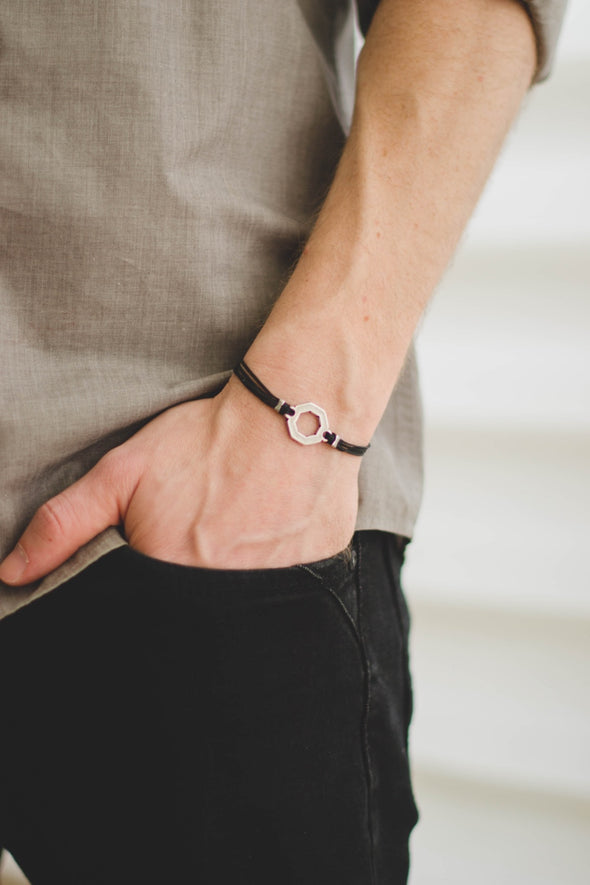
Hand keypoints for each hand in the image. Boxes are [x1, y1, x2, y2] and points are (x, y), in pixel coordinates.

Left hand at [0, 378, 359, 584]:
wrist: (294, 413)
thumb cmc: (206, 440)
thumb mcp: (123, 472)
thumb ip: (65, 524)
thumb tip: (11, 574)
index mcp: (171, 578)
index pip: (148, 609)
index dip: (158, 574)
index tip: (173, 540)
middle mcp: (225, 596)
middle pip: (199, 607)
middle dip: (198, 572)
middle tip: (212, 522)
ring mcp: (280, 589)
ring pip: (249, 601)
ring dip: (243, 568)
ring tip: (246, 519)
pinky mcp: (319, 572)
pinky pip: (295, 585)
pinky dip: (284, 562)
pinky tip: (281, 524)